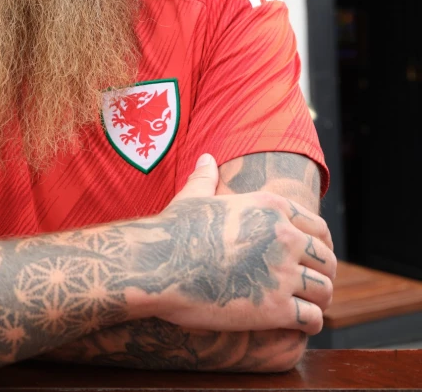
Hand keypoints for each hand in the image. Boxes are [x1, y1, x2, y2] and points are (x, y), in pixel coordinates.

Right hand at [127, 154, 335, 335]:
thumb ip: (206, 178)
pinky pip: (312, 318)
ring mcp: (281, 272)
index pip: (318, 228)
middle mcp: (283, 236)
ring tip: (307, 308)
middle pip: (326, 259)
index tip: (313, 260)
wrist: (157, 266)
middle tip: (312, 288)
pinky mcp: (275, 308)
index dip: (320, 246)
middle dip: (322, 275)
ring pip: (325, 290)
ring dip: (318, 301)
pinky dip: (308, 323)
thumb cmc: (172, 231)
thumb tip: (205, 158)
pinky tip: (294, 325)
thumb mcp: (192, 198)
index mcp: (270, 207)